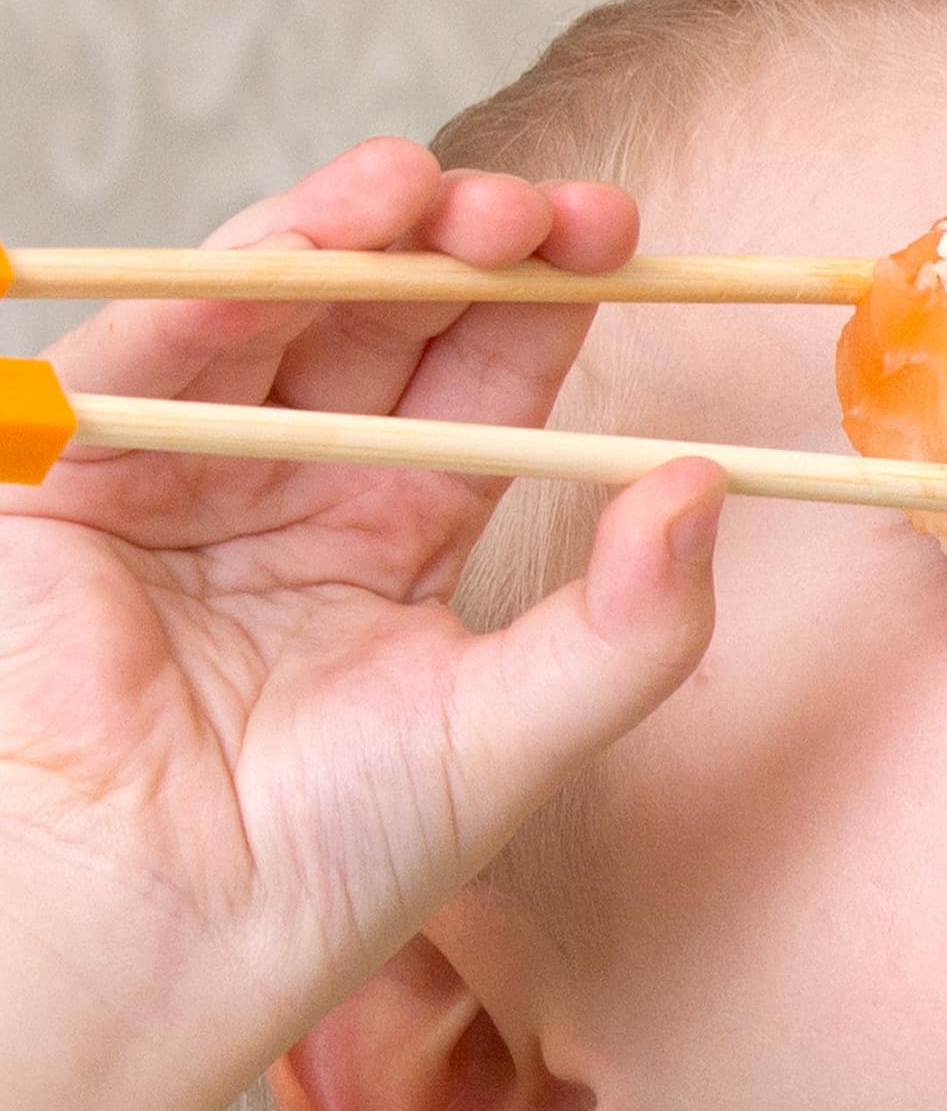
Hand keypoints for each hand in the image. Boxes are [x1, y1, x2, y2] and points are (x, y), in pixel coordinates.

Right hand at [0, 143, 717, 1110]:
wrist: (162, 922)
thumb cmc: (333, 859)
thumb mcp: (520, 730)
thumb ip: (632, 621)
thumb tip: (710, 485)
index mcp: (394, 545)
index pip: (479, 391)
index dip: (544, 310)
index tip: (624, 246)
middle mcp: (290, 495)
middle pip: (386, 329)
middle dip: (469, 253)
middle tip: (557, 210)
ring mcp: (180, 476)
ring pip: (280, 315)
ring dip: (364, 236)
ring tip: (448, 188)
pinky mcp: (73, 476)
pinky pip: (161, 349)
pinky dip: (240, 279)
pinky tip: (334, 228)